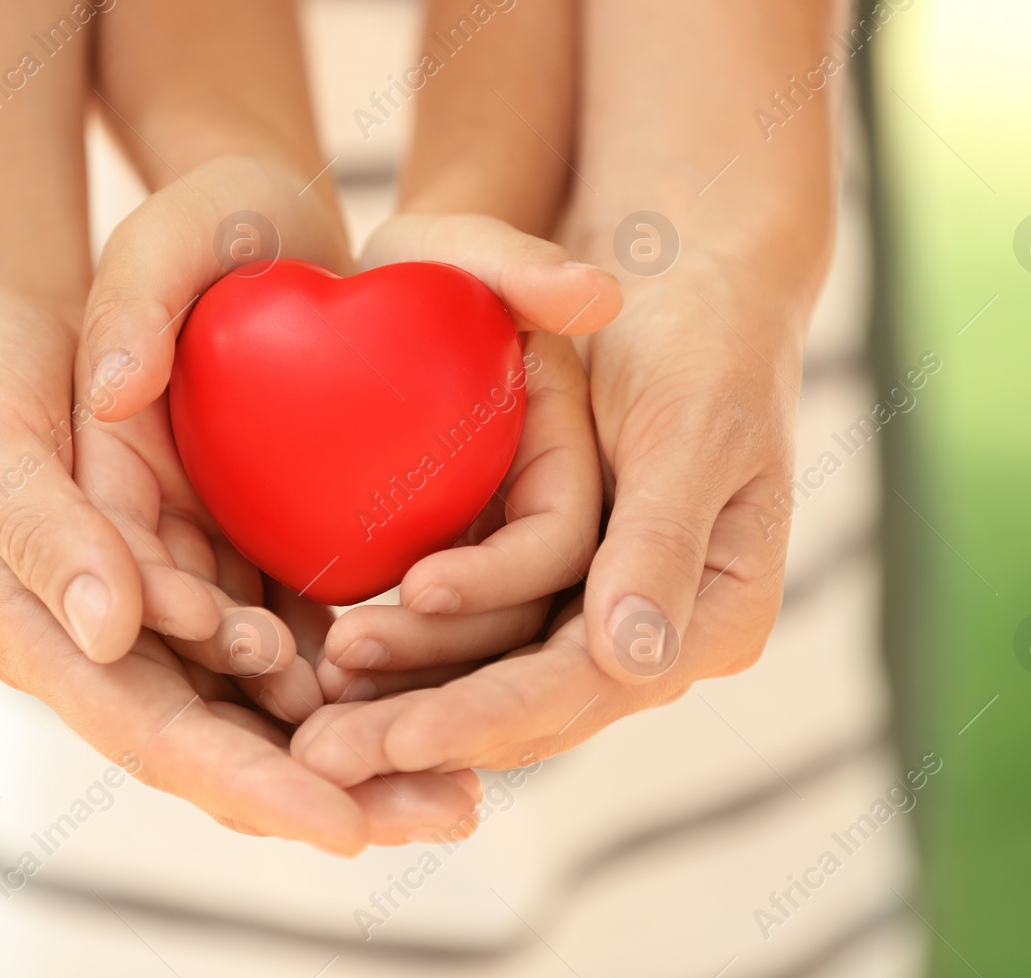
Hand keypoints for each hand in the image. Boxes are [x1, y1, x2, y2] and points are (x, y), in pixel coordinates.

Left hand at [291, 249, 806, 779]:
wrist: (687, 274)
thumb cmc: (704, 333)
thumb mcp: (694, 424)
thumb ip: (663, 539)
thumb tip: (631, 663)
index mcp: (719, 611)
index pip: (589, 685)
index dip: (489, 714)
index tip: (394, 738)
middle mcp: (662, 630)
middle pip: (533, 705)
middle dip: (426, 731)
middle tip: (319, 757)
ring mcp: (602, 607)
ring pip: (494, 679)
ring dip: (406, 699)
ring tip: (311, 719)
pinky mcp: (552, 576)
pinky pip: (477, 632)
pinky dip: (412, 652)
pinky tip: (332, 665)